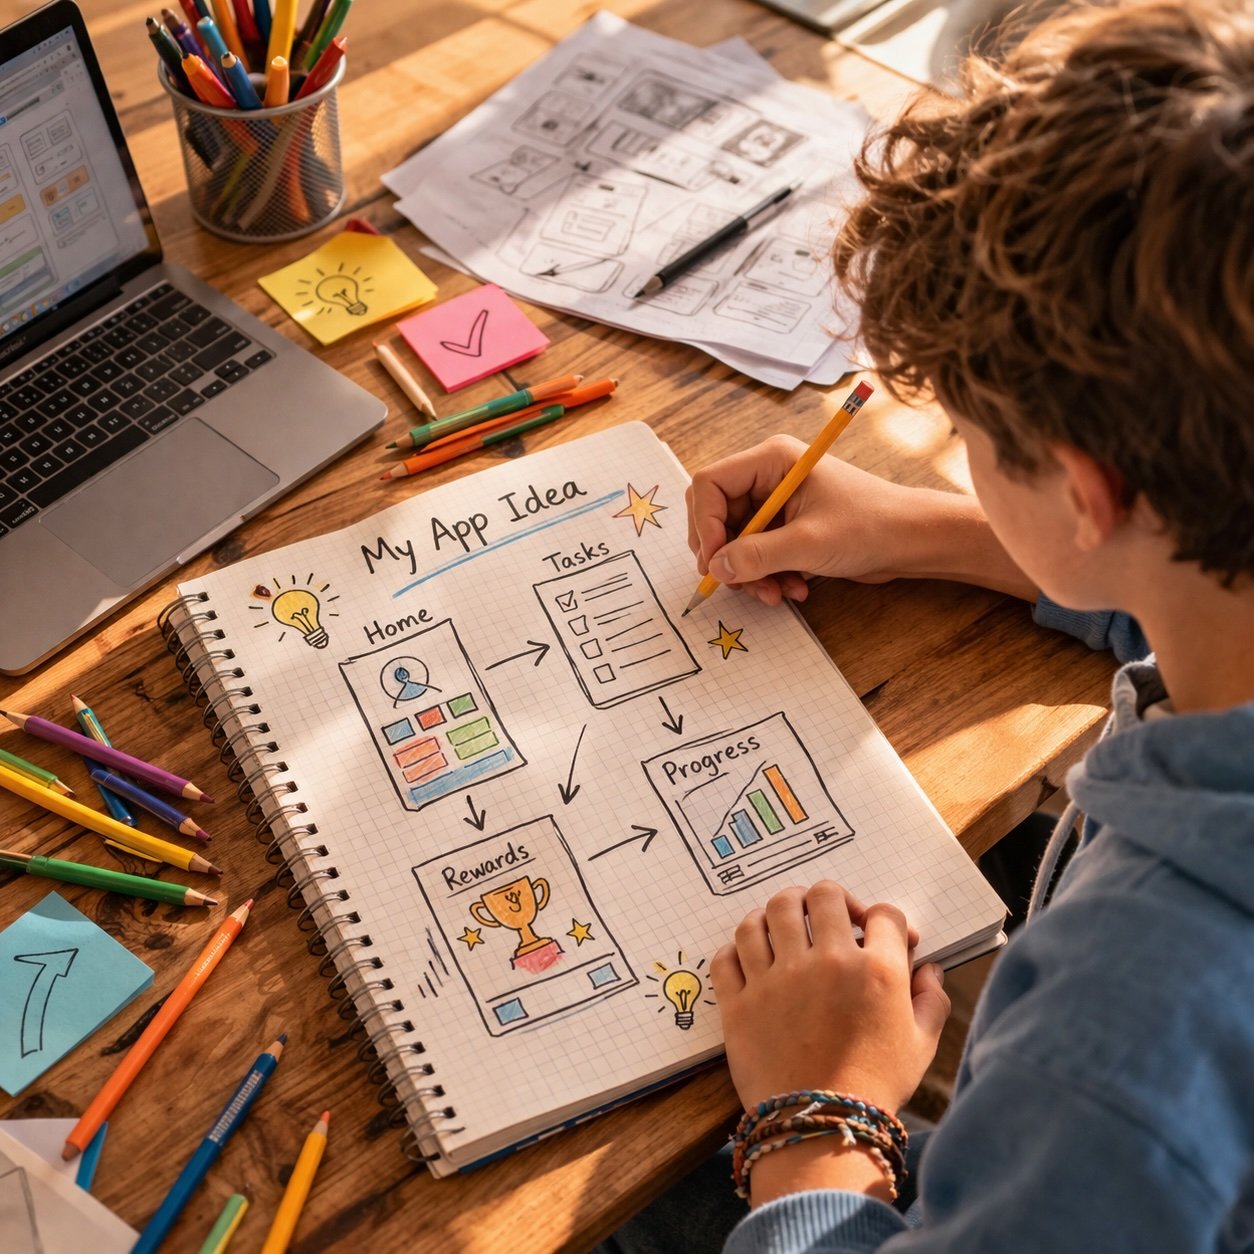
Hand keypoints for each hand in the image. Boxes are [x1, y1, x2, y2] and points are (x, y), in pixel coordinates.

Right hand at [686, 437, 1038, 605]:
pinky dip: (767, 576)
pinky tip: (792, 590)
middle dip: (727, 555)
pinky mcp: (787, 528)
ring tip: (775, 594)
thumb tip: (716, 568)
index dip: (705, 525)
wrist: (913, 541)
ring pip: (736, 541)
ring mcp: (777, 503)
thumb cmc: (871, 526)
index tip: (714, 562)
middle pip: (717, 515)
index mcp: (771, 460)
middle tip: (738, 584)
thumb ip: (757, 555)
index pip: (710, 485)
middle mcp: (768, 477)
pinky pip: (757, 554)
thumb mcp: (809, 544)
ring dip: (750, 573)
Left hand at [711, 881, 949, 1118]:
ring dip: (780, 913)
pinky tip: (754, 958)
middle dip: (832, 900)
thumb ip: (930, 1000)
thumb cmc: (875, 1087)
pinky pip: (729, 953)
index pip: (883, 913)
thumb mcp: (920, 1045)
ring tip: (788, 929)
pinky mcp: (740, 1000)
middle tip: (831, 920)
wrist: (821, 1128)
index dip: (885, 919)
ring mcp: (777, 979)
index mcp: (876, 971)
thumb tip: (929, 968)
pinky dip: (738, 948)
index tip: (878, 933)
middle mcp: (825, 963)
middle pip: (821, 895)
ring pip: (768, 913)